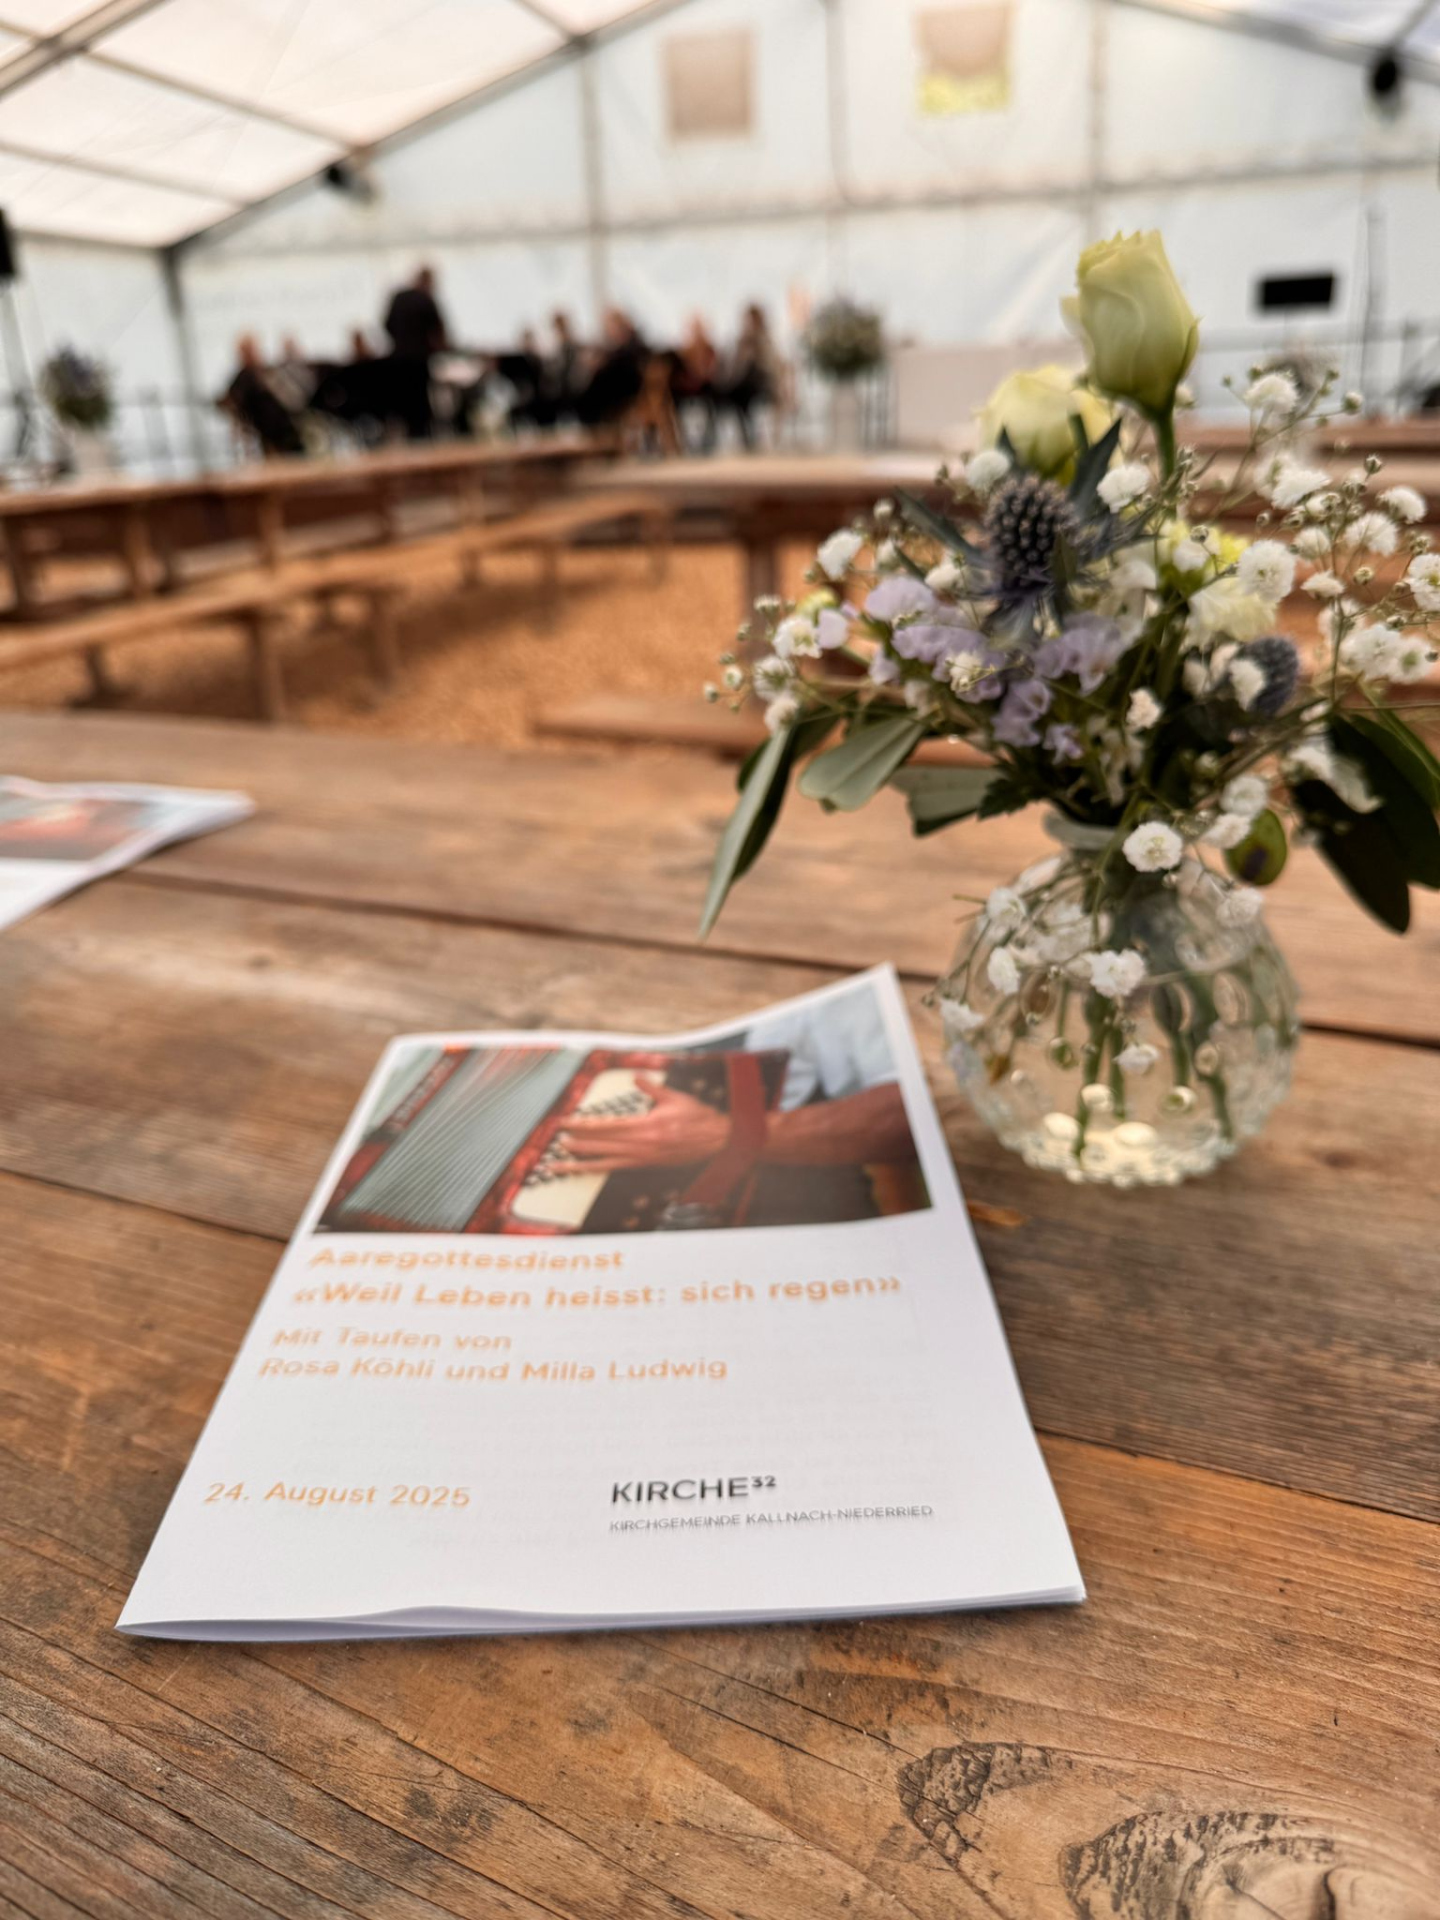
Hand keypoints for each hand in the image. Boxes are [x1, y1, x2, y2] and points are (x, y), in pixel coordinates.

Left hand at [547, 1074, 728, 1175]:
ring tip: (560, 1164)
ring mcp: (644, 1158)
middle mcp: (642, 1145)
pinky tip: (587, 1169)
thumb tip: (636, 1077)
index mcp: (646, 1126)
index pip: (606, 1126)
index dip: (583, 1125)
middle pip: (602, 1144)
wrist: (718, 1142)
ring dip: (582, 1162)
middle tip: (557, 1141)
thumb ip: (652, 1088)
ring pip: (606, 1161)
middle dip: (577, 1143)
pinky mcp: (648, 1166)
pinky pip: (618, 1168)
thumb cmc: (698, 1118)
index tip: (566, 1123)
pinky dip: (600, 1168)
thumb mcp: (674, 1097)